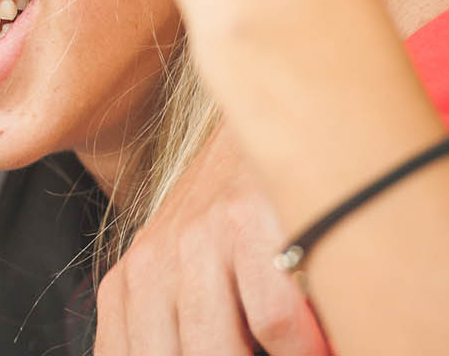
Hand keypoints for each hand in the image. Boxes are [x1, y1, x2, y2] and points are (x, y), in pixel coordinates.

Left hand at [93, 127, 329, 355]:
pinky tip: (320, 344)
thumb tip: (180, 351)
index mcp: (128, 290)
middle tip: (247, 352)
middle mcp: (151, 267)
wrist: (269, 117)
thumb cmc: (237, 220)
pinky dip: (304, 350)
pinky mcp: (247, 226)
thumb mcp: (187, 280)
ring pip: (214, 354)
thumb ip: (172, 334)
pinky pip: (275, 326)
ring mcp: (196, 244)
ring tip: (295, 352)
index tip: (223, 355)